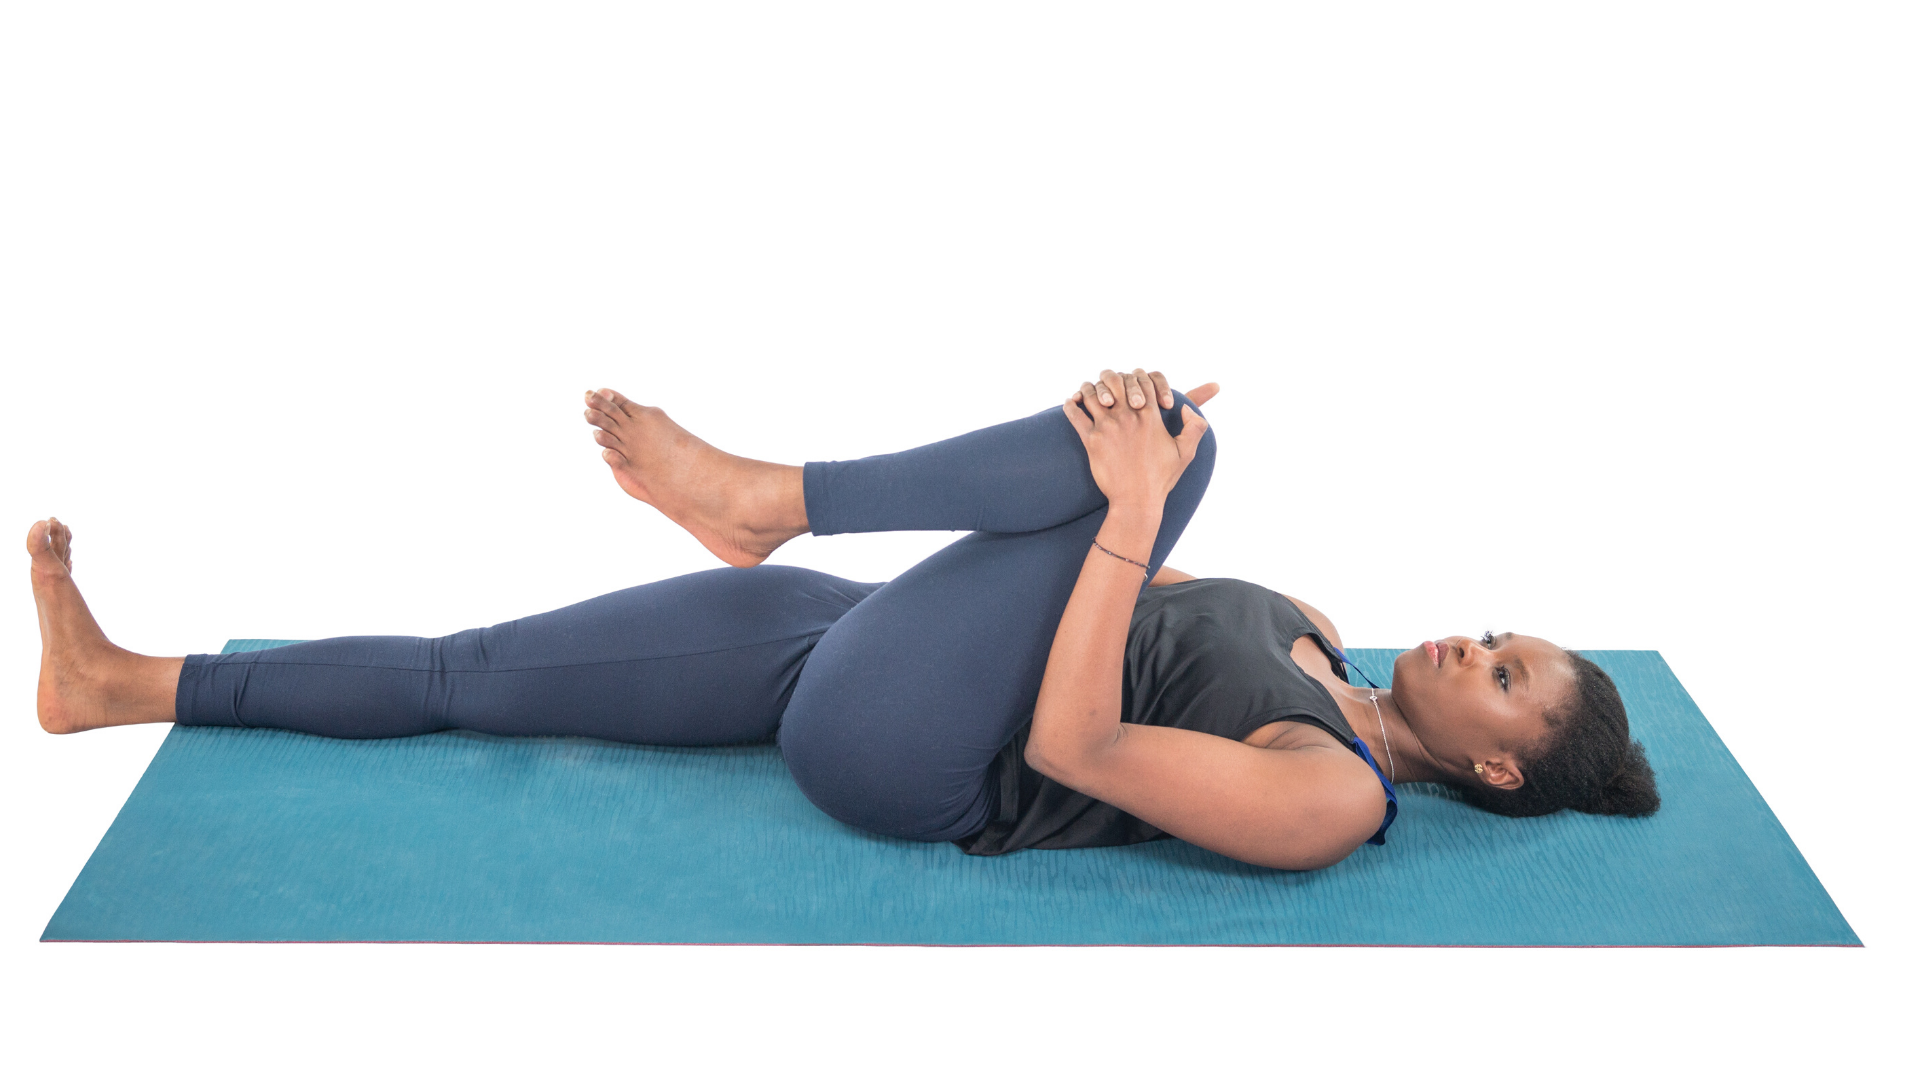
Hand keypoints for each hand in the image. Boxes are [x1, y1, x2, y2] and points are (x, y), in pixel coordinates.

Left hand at [1063, 369, 1209, 510]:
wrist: (1137, 501)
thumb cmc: (1161, 478)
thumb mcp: (1186, 453)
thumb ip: (1195, 427)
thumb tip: (1185, 407)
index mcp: (1150, 416)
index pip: (1142, 380)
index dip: (1137, 376)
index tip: (1132, 382)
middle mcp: (1128, 417)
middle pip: (1115, 380)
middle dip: (1111, 377)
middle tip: (1107, 382)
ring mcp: (1107, 427)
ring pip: (1092, 393)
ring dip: (1088, 389)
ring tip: (1086, 391)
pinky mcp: (1090, 441)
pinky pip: (1075, 415)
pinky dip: (1070, 405)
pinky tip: (1071, 403)